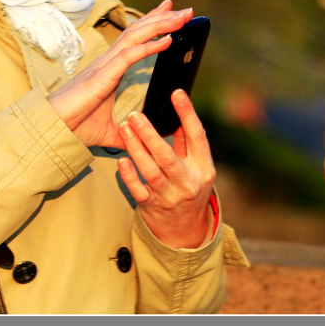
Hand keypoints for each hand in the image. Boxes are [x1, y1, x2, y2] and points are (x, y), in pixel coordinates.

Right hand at [47, 0, 192, 148]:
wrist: (53, 130)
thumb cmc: (75, 126)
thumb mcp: (111, 130)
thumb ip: (129, 132)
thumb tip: (144, 138)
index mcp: (110, 69)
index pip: (135, 39)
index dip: (152, 23)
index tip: (171, 12)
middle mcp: (109, 61)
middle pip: (138, 30)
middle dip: (162, 17)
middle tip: (185, 8)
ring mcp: (105, 66)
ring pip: (135, 36)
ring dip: (160, 24)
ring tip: (181, 16)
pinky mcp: (102, 76)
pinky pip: (129, 56)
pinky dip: (149, 46)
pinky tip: (167, 40)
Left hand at [117, 89, 216, 248]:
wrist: (185, 232)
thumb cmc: (189, 187)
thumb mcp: (196, 165)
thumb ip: (185, 141)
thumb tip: (175, 110)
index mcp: (203, 167)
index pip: (197, 137)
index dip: (187, 114)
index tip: (176, 93)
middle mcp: (187, 182)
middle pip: (167, 156)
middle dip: (150, 134)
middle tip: (135, 115)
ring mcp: (169, 196)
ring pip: (150, 171)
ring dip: (135, 149)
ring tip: (125, 128)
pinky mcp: (152, 207)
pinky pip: (138, 190)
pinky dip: (129, 176)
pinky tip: (122, 160)